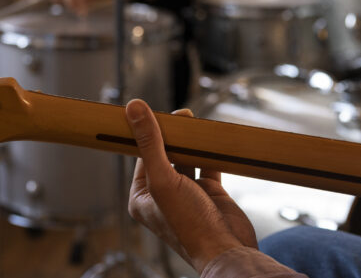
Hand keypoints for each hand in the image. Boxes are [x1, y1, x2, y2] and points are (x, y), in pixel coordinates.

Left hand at [126, 99, 256, 272]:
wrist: (226, 249)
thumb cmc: (190, 225)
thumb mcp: (164, 180)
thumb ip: (150, 144)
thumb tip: (134, 110)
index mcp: (143, 196)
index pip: (142, 155)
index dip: (148, 133)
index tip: (153, 111)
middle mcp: (163, 194)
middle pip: (165, 154)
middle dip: (173, 135)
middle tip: (181, 115)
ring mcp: (187, 192)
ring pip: (187, 158)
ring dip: (192, 143)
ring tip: (197, 125)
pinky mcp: (209, 192)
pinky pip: (208, 165)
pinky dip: (210, 153)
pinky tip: (212, 141)